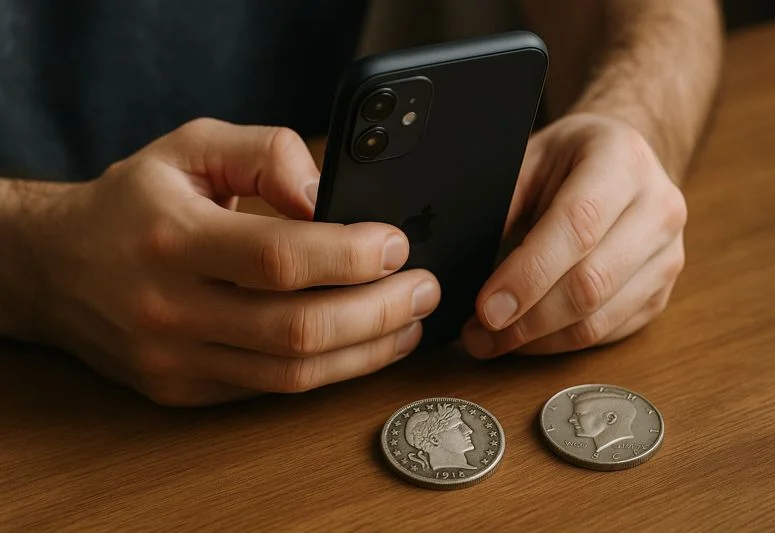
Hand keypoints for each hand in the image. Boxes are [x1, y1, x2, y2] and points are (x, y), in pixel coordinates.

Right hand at [35, 118, 439, 405]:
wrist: (56, 268)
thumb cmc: (132, 201)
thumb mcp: (192, 146)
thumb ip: (266, 153)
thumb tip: (327, 197)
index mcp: (171, 238)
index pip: (278, 258)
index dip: (351, 256)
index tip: (397, 245)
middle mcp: (170, 307)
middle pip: (297, 329)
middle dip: (379, 312)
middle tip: (423, 289)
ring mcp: (176, 359)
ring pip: (293, 373)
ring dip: (367, 351)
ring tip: (409, 322)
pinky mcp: (185, 390)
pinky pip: (273, 388)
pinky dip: (330, 370)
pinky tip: (364, 346)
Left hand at [461, 113, 686, 356]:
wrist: (624, 163)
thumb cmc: (569, 159)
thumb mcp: (530, 159)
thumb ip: (503, 204)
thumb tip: (465, 264)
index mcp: (622, 161)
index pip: (576, 226)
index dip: (527, 274)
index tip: (486, 308)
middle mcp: (657, 209)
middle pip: (591, 283)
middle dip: (526, 319)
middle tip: (478, 334)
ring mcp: (667, 255)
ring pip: (600, 319)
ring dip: (538, 340)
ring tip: (491, 342)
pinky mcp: (662, 292)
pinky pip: (608, 333)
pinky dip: (560, 344)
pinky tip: (526, 339)